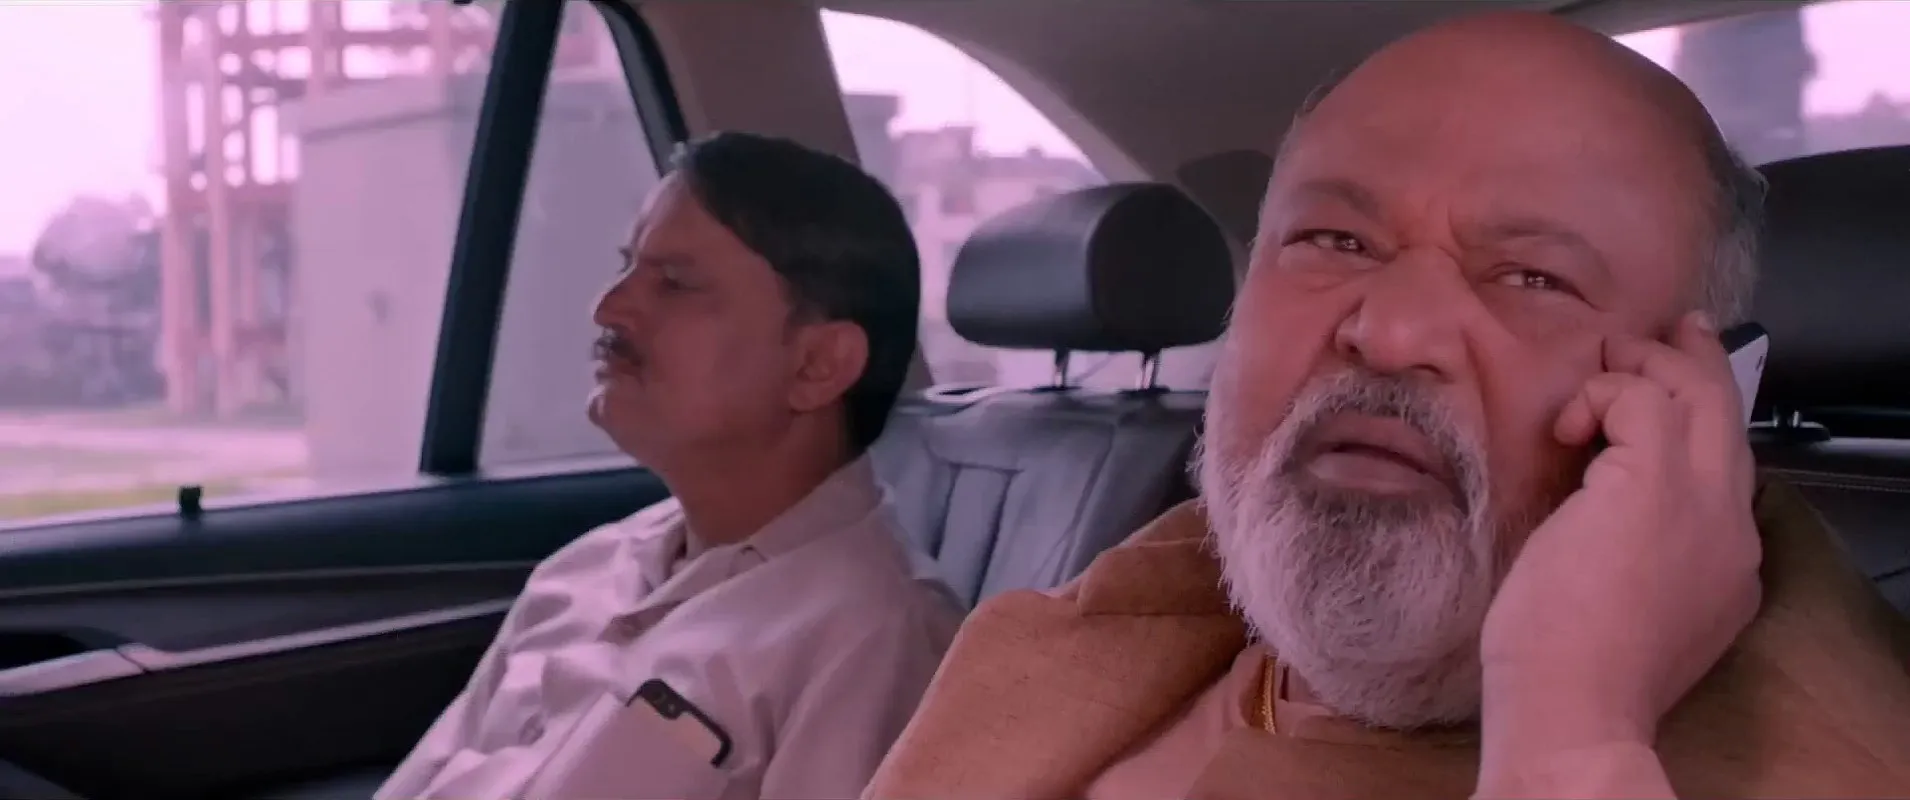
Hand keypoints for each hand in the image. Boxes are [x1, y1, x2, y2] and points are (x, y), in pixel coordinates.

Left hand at [1478, 312, 1761, 765]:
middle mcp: (1729, 531)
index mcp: (1725, 570)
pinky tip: (1568, 427)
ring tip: (1602, 363)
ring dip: (1646, 368)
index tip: (1670, 400)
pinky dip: (1604, 395)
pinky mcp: (1654, 481)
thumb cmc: (1568, 673)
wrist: (1575, 707)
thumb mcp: (1616, 608)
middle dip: (1698, 368)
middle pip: (1728, 421)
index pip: (1725, 478)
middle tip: (1672, 332)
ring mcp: (1701, 502)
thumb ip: (1626, 559)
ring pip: (1698, 395)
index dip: (1701, 432)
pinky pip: (1643, 398)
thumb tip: (1586, 522)